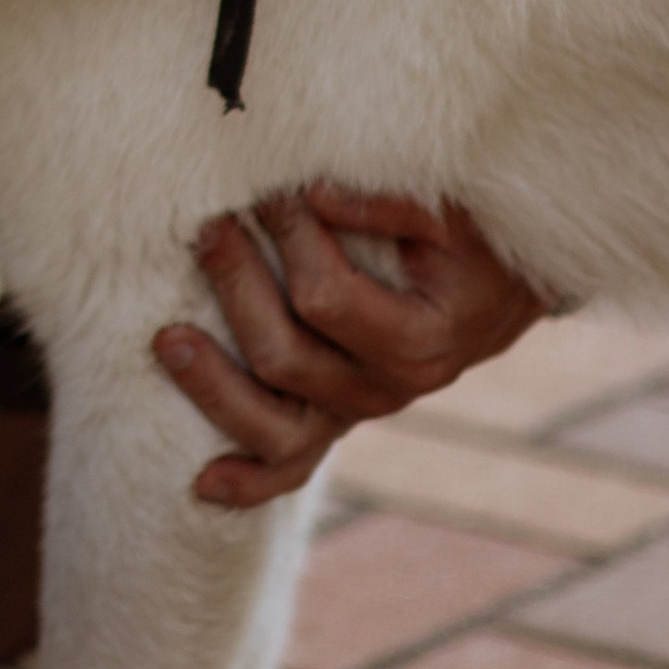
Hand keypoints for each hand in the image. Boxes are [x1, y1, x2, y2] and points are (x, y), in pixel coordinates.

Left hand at [158, 185, 546, 508]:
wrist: (502, 291)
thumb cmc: (473, 239)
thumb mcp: (448, 210)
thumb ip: (385, 202)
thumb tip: (311, 192)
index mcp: (422, 340)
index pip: (327, 300)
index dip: (289, 241)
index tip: (269, 187)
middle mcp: (388, 390)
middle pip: (286, 360)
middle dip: (237, 289)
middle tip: (207, 228)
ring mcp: (357, 412)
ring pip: (276, 431)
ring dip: (213, 388)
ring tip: (166, 340)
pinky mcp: (335, 419)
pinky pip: (292, 467)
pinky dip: (248, 481)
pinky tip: (203, 482)